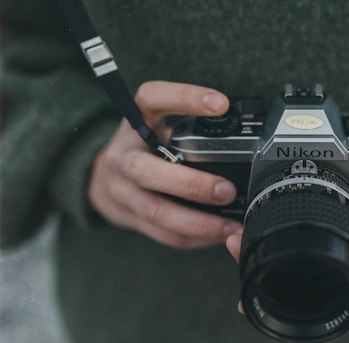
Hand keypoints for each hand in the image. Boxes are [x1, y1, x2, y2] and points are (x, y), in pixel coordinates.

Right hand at [89, 81, 242, 247]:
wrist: (101, 176)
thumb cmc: (145, 146)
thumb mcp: (160, 124)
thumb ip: (190, 126)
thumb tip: (245, 133)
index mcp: (136, 121)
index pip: (153, 98)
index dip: (185, 98)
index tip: (222, 104)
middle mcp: (123, 155)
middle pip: (146, 170)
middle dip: (191, 184)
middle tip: (228, 190)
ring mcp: (122, 190)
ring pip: (155, 210)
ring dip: (196, 222)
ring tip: (230, 226)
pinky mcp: (129, 217)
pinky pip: (162, 233)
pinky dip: (192, 238)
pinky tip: (217, 236)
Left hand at [226, 171, 348, 302]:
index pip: (324, 288)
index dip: (284, 279)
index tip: (249, 260)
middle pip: (308, 279)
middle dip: (267, 265)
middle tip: (231, 242)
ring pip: (308, 262)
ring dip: (274, 249)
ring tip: (239, 234)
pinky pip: (317, 244)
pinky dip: (291, 235)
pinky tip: (270, 226)